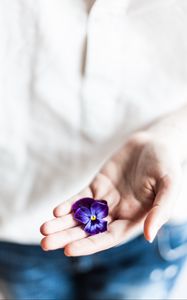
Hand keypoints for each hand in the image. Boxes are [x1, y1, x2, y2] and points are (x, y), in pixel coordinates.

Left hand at [40, 132, 180, 255]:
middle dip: (67, 237)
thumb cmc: (166, 164)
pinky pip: (81, 198)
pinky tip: (57, 210)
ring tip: (44, 230)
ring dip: (62, 223)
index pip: (108, 237)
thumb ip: (160, 210)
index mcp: (134, 219)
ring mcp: (106, 199)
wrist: (155, 143)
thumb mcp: (169, 185)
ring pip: (81, 216)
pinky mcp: (98, 185)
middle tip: (45, 243)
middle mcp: (118, 213)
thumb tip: (149, 236)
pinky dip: (69, 204)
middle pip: (89, 230)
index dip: (89, 245)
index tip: (69, 249)